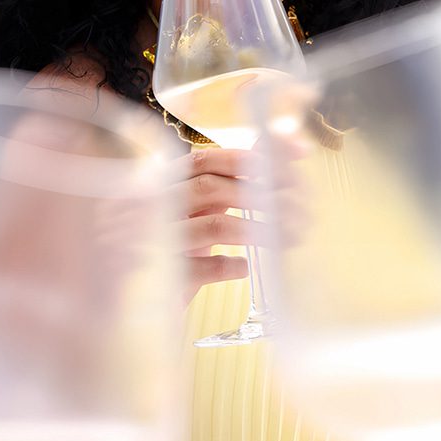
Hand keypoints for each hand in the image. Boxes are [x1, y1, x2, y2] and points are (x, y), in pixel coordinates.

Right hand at [174, 145, 299, 304]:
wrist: (143, 295)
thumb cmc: (181, 242)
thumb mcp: (201, 208)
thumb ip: (234, 177)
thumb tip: (290, 145)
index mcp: (166, 183)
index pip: (204, 161)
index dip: (246, 160)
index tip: (285, 169)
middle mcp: (158, 207)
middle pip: (209, 188)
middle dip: (259, 195)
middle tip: (297, 207)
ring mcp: (158, 242)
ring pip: (213, 226)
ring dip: (257, 229)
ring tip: (287, 237)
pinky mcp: (165, 278)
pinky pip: (202, 268)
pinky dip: (229, 266)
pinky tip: (243, 267)